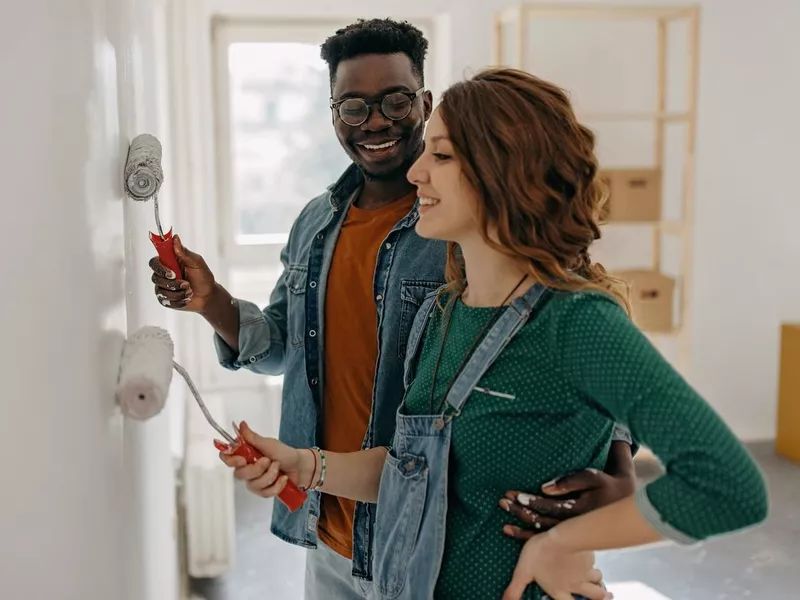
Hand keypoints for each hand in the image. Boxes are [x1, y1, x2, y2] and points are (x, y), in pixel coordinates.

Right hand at [150, 235, 216, 311]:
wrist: (208, 296)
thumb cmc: (203, 277)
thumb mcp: (197, 263)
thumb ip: (185, 253)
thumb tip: (175, 238)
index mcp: (169, 263)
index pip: (154, 262)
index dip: (160, 268)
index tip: (172, 273)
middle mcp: (163, 274)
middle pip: (155, 278)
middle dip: (173, 283)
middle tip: (186, 284)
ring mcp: (163, 287)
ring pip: (161, 291)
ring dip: (179, 293)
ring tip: (190, 291)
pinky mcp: (165, 299)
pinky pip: (165, 301)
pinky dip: (179, 301)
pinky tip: (186, 298)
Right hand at [217, 421, 312, 497]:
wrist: (300, 466)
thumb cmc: (284, 453)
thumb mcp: (268, 443)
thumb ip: (252, 437)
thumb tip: (241, 424)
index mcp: (246, 455)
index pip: (227, 458)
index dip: (230, 460)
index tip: (242, 460)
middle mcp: (247, 469)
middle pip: (239, 474)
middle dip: (256, 469)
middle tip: (268, 460)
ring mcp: (254, 482)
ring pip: (254, 485)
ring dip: (270, 475)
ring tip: (278, 467)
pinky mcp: (263, 491)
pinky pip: (264, 493)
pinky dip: (277, 485)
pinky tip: (283, 478)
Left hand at [500, 468, 635, 539]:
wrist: (622, 501)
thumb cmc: (603, 484)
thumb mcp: (591, 478)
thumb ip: (569, 482)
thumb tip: (544, 488)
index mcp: (577, 510)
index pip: (548, 506)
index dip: (529, 500)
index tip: (512, 494)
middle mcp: (572, 525)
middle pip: (540, 521)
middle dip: (520, 511)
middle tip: (502, 502)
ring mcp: (570, 533)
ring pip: (541, 533)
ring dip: (521, 527)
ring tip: (503, 522)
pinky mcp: (568, 535)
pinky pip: (545, 539)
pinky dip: (527, 537)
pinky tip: (513, 533)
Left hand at [502, 532, 609, 599]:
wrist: (562, 537)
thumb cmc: (540, 554)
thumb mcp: (522, 571)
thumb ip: (514, 589)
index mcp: (559, 590)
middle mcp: (575, 585)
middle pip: (593, 596)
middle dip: (599, 597)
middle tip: (604, 596)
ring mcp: (585, 571)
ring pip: (597, 579)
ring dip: (597, 579)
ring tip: (596, 577)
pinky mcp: (591, 557)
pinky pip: (595, 561)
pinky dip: (593, 561)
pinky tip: (590, 556)